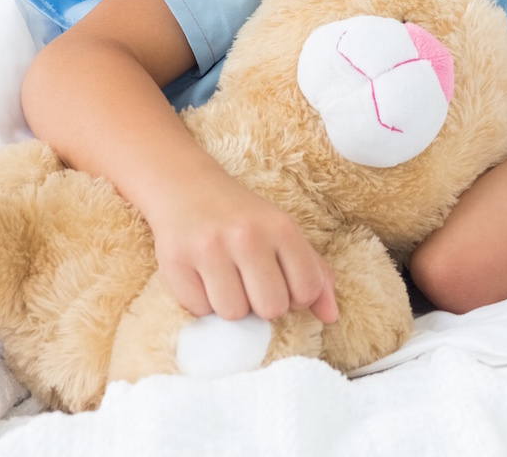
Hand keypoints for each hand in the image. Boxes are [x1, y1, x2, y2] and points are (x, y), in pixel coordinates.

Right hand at [146, 174, 338, 325]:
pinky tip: (203, 278)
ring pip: (233, 314)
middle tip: (251, 284)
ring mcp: (209, 248)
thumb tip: (331, 317)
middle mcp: (247, 236)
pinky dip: (202, 302)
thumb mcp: (284, 233)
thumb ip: (315, 273)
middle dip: (263, 305)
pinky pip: (199, 310)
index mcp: (281, 227)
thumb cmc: (243, 218)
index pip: (306, 290)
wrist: (186, 188)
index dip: (296, 297)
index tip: (282, 283)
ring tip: (226, 279)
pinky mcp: (175, 262)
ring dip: (231, 305)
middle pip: (271, 308)